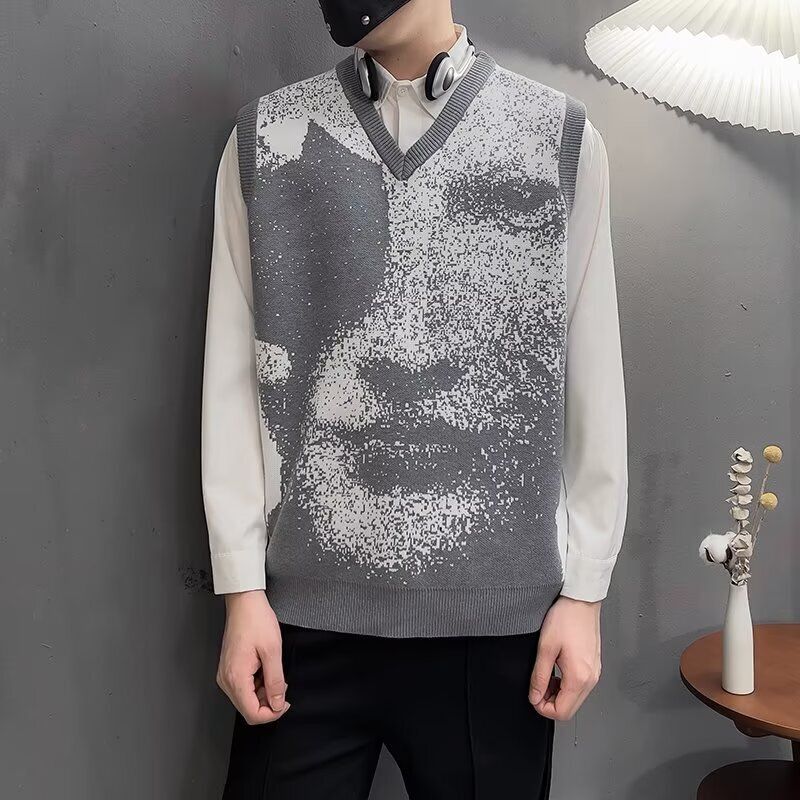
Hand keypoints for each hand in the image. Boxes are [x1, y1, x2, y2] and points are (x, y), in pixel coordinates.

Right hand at [216, 590, 290, 724]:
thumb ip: (275, 682)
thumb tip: (277, 703)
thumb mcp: (273, 651)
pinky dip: (257, 685)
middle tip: (282, 686)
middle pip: (248, 709)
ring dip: (263, 693)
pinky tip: (265, 670)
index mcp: (235, 677)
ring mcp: (226, 675)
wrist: (244, 603)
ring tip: (274, 673)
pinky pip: (243, 688)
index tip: (285, 703)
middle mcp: (226, 680)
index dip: (272, 714)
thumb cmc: (256, 620)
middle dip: (268, 703)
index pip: (252, 714)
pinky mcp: (229, 669)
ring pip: (246, 699)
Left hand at [528, 596, 601, 720]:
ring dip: (558, 693)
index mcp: (579, 677)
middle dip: (550, 702)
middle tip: (537, 686)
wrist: (581, 600)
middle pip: (570, 709)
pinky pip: (580, 686)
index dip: (543, 708)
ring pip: (575, 698)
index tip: (533, 695)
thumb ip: (540, 676)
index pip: (562, 712)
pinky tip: (557, 669)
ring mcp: (594, 672)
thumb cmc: (565, 618)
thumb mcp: (545, 648)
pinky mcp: (594, 665)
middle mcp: (591, 679)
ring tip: (546, 675)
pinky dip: (566, 684)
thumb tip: (535, 696)